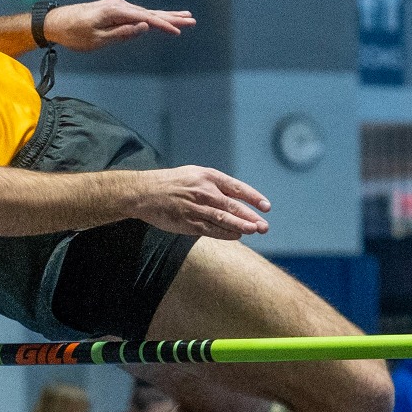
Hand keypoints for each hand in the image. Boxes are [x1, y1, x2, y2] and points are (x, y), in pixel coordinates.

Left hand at [46, 0, 194, 52]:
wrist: (56, 22)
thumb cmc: (74, 34)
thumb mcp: (96, 40)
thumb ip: (121, 34)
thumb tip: (144, 27)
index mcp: (114, 11)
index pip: (145, 19)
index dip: (162, 26)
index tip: (177, 32)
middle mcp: (119, 5)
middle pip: (150, 13)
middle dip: (171, 17)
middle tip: (192, 20)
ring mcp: (118, 6)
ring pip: (146, 13)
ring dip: (166, 16)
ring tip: (184, 18)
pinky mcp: (115, 10)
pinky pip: (138, 14)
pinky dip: (152, 17)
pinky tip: (162, 19)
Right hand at [130, 166, 269, 238]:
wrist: (145, 192)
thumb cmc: (172, 183)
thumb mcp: (195, 174)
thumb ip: (215, 185)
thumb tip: (235, 199)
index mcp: (208, 176)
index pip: (237, 188)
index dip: (253, 198)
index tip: (266, 207)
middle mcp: (205, 191)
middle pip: (233, 206)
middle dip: (251, 217)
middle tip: (264, 226)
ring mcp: (197, 208)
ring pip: (225, 219)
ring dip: (242, 226)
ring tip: (255, 231)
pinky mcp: (189, 222)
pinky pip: (212, 230)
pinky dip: (226, 234)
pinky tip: (236, 236)